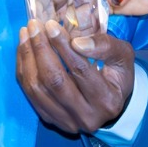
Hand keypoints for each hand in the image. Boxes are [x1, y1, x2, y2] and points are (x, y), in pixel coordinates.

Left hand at [16, 19, 135, 133]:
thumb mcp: (123, 56)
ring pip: (38, 88)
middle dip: (40, 49)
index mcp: (107, 101)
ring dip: (28, 57)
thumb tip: (77, 42)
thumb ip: (105, 46)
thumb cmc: (117, 74)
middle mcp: (86, 116)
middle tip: (34, 26)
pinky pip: (30, 94)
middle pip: (55, 80)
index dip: (63, 46)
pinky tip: (24, 50)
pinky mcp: (50, 120)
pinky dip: (24, 69)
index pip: (80, 70)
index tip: (50, 25)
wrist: (110, 103)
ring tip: (26, 34)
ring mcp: (66, 121)